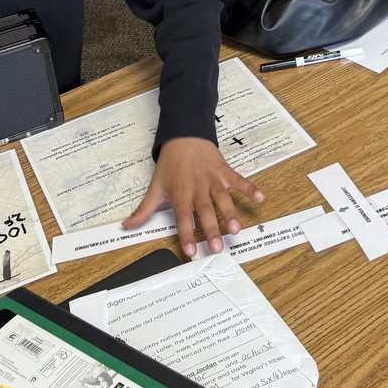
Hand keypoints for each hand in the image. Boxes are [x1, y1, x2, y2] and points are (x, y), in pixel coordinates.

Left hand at [123, 138, 263, 257]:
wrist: (185, 136)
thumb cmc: (171, 164)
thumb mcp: (155, 186)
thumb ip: (144, 209)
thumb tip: (127, 226)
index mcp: (180, 192)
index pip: (182, 216)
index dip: (185, 234)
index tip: (190, 251)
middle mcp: (197, 187)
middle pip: (205, 211)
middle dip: (211, 229)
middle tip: (217, 247)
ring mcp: (213, 179)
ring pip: (222, 198)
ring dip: (230, 213)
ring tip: (236, 229)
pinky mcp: (225, 172)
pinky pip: (239, 180)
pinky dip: (250, 188)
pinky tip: (260, 198)